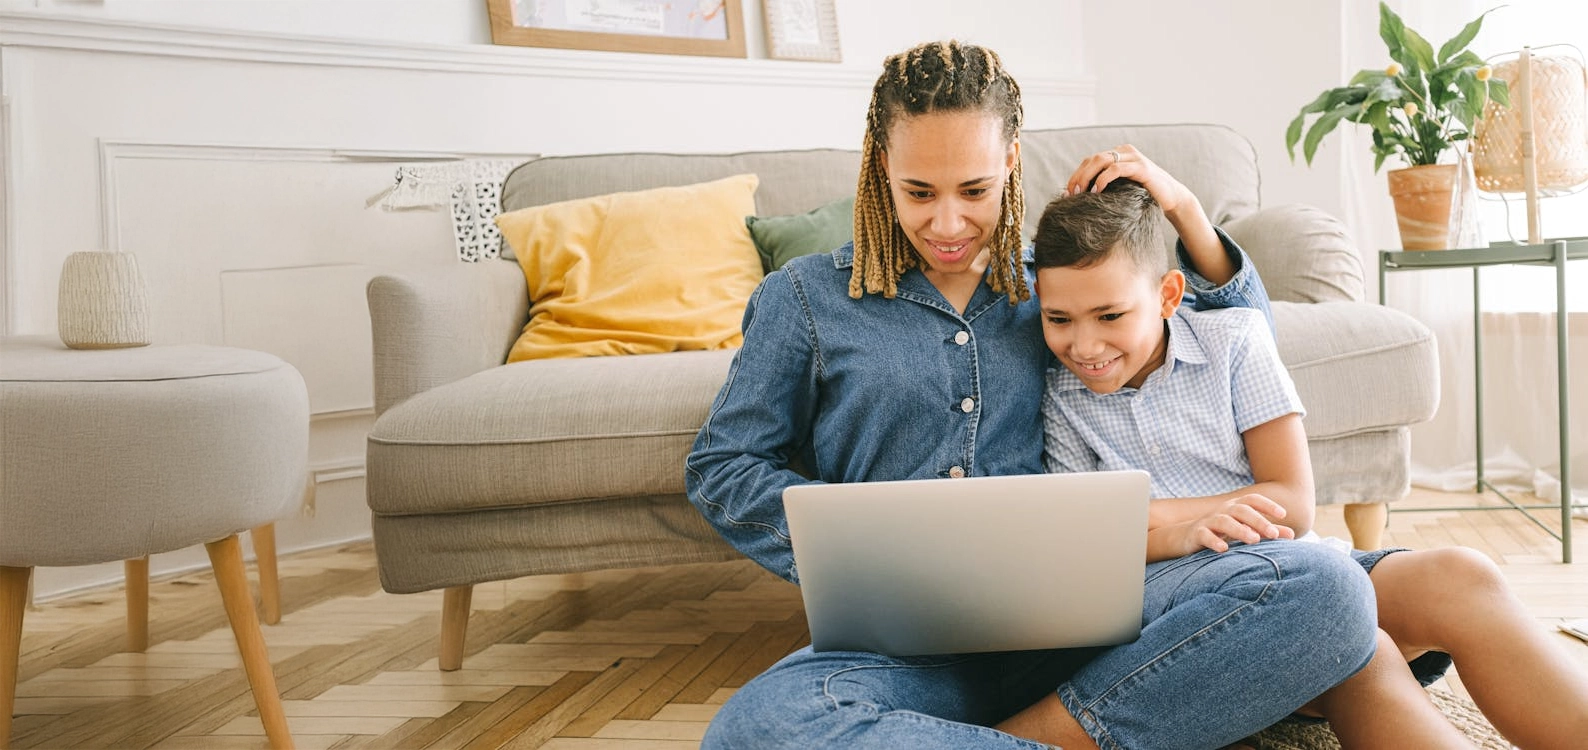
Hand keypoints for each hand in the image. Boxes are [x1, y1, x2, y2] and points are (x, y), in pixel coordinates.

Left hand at [1065, 145, 1193, 214]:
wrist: (1171, 198)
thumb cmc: (1143, 196)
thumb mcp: (1120, 188)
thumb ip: (1104, 185)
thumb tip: (1077, 194)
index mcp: (1118, 154)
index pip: (1090, 160)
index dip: (1076, 175)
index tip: (1067, 192)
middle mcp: (1125, 151)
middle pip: (1093, 159)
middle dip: (1078, 176)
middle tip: (1070, 194)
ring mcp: (1134, 157)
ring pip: (1102, 160)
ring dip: (1087, 177)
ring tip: (1080, 193)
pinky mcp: (1141, 167)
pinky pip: (1116, 169)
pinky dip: (1103, 179)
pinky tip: (1096, 191)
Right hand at [1162, 494, 1294, 555]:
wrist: (1186, 537)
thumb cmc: (1221, 532)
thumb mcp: (1244, 529)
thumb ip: (1267, 531)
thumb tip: (1292, 534)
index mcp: (1235, 507)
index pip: (1252, 500)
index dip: (1267, 505)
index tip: (1283, 514)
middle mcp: (1223, 511)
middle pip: (1241, 510)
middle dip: (1258, 520)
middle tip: (1273, 534)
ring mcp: (1209, 521)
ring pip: (1224, 521)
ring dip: (1239, 529)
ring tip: (1254, 539)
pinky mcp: (1197, 534)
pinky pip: (1205, 535)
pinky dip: (1214, 541)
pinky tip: (1224, 548)